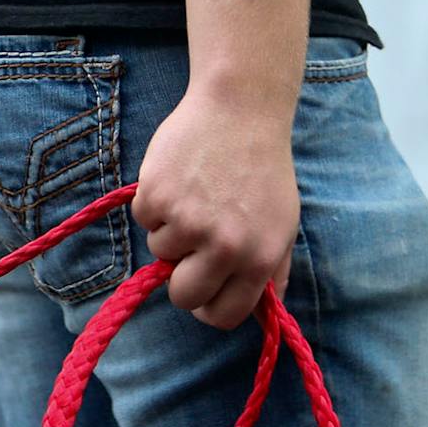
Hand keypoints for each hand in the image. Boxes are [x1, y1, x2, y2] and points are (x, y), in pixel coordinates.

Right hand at [132, 88, 299, 328]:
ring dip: (170, 230)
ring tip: (195, 196)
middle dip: (181, 278)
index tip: (205, 290)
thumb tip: (261, 309)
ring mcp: (187, 222)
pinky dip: (155, 205)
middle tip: (190, 249)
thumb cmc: (262, 169)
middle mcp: (224, 246)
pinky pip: (144, 221)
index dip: (210, 307)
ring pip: (159, 253)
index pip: (224, 315)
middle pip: (183, 297)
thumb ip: (271, 269)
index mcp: (260, 257)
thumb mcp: (283, 223)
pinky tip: (179, 180)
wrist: (240, 111)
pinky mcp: (157, 198)